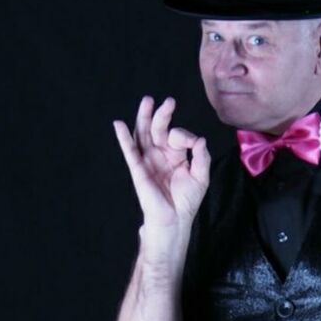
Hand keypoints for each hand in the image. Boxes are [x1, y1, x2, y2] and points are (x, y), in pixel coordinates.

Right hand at [113, 95, 210, 227]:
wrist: (174, 220)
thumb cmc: (187, 200)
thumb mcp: (201, 177)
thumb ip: (202, 157)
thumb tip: (200, 139)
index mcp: (176, 155)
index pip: (178, 136)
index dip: (185, 136)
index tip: (194, 144)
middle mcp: (160, 154)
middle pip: (158, 129)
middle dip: (162, 115)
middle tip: (169, 101)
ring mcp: (148, 160)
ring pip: (143, 134)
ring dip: (144, 117)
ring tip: (147, 101)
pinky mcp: (138, 169)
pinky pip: (129, 151)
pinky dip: (123, 137)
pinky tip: (119, 124)